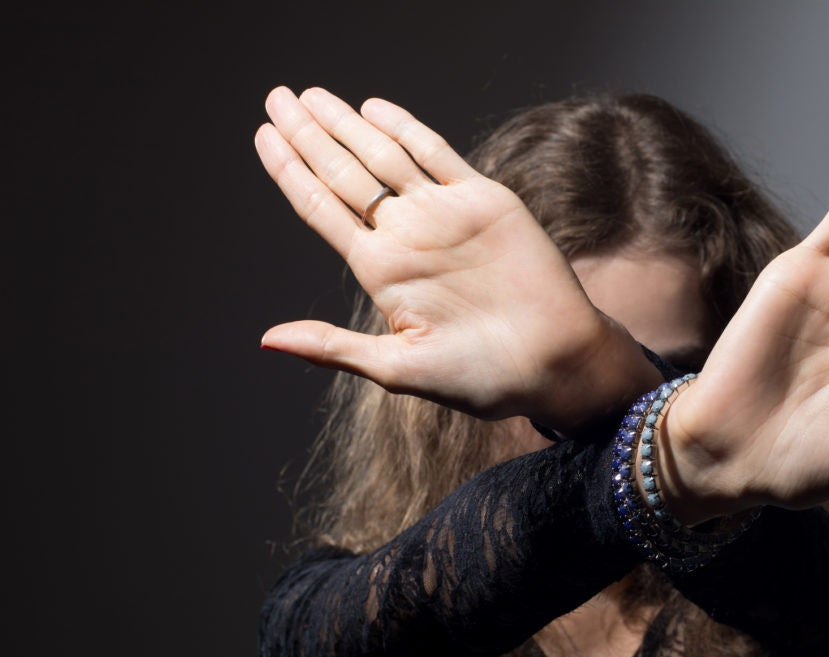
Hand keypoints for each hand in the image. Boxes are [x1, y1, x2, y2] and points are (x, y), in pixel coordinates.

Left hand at [255, 87, 656, 429]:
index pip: (320, 207)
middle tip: (276, 97)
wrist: (554, 362)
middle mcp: (405, 236)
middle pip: (344, 172)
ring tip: (312, 96)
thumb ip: (333, 346)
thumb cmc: (480, 377)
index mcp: (380, 271)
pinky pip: (438, 154)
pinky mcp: (484, 201)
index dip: (289, 170)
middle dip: (308, 134)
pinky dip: (407, 129)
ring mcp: (443, 214)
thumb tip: (266, 339)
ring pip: (384, 156)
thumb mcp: (397, 368)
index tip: (262, 135)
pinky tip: (375, 109)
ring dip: (347, 124)